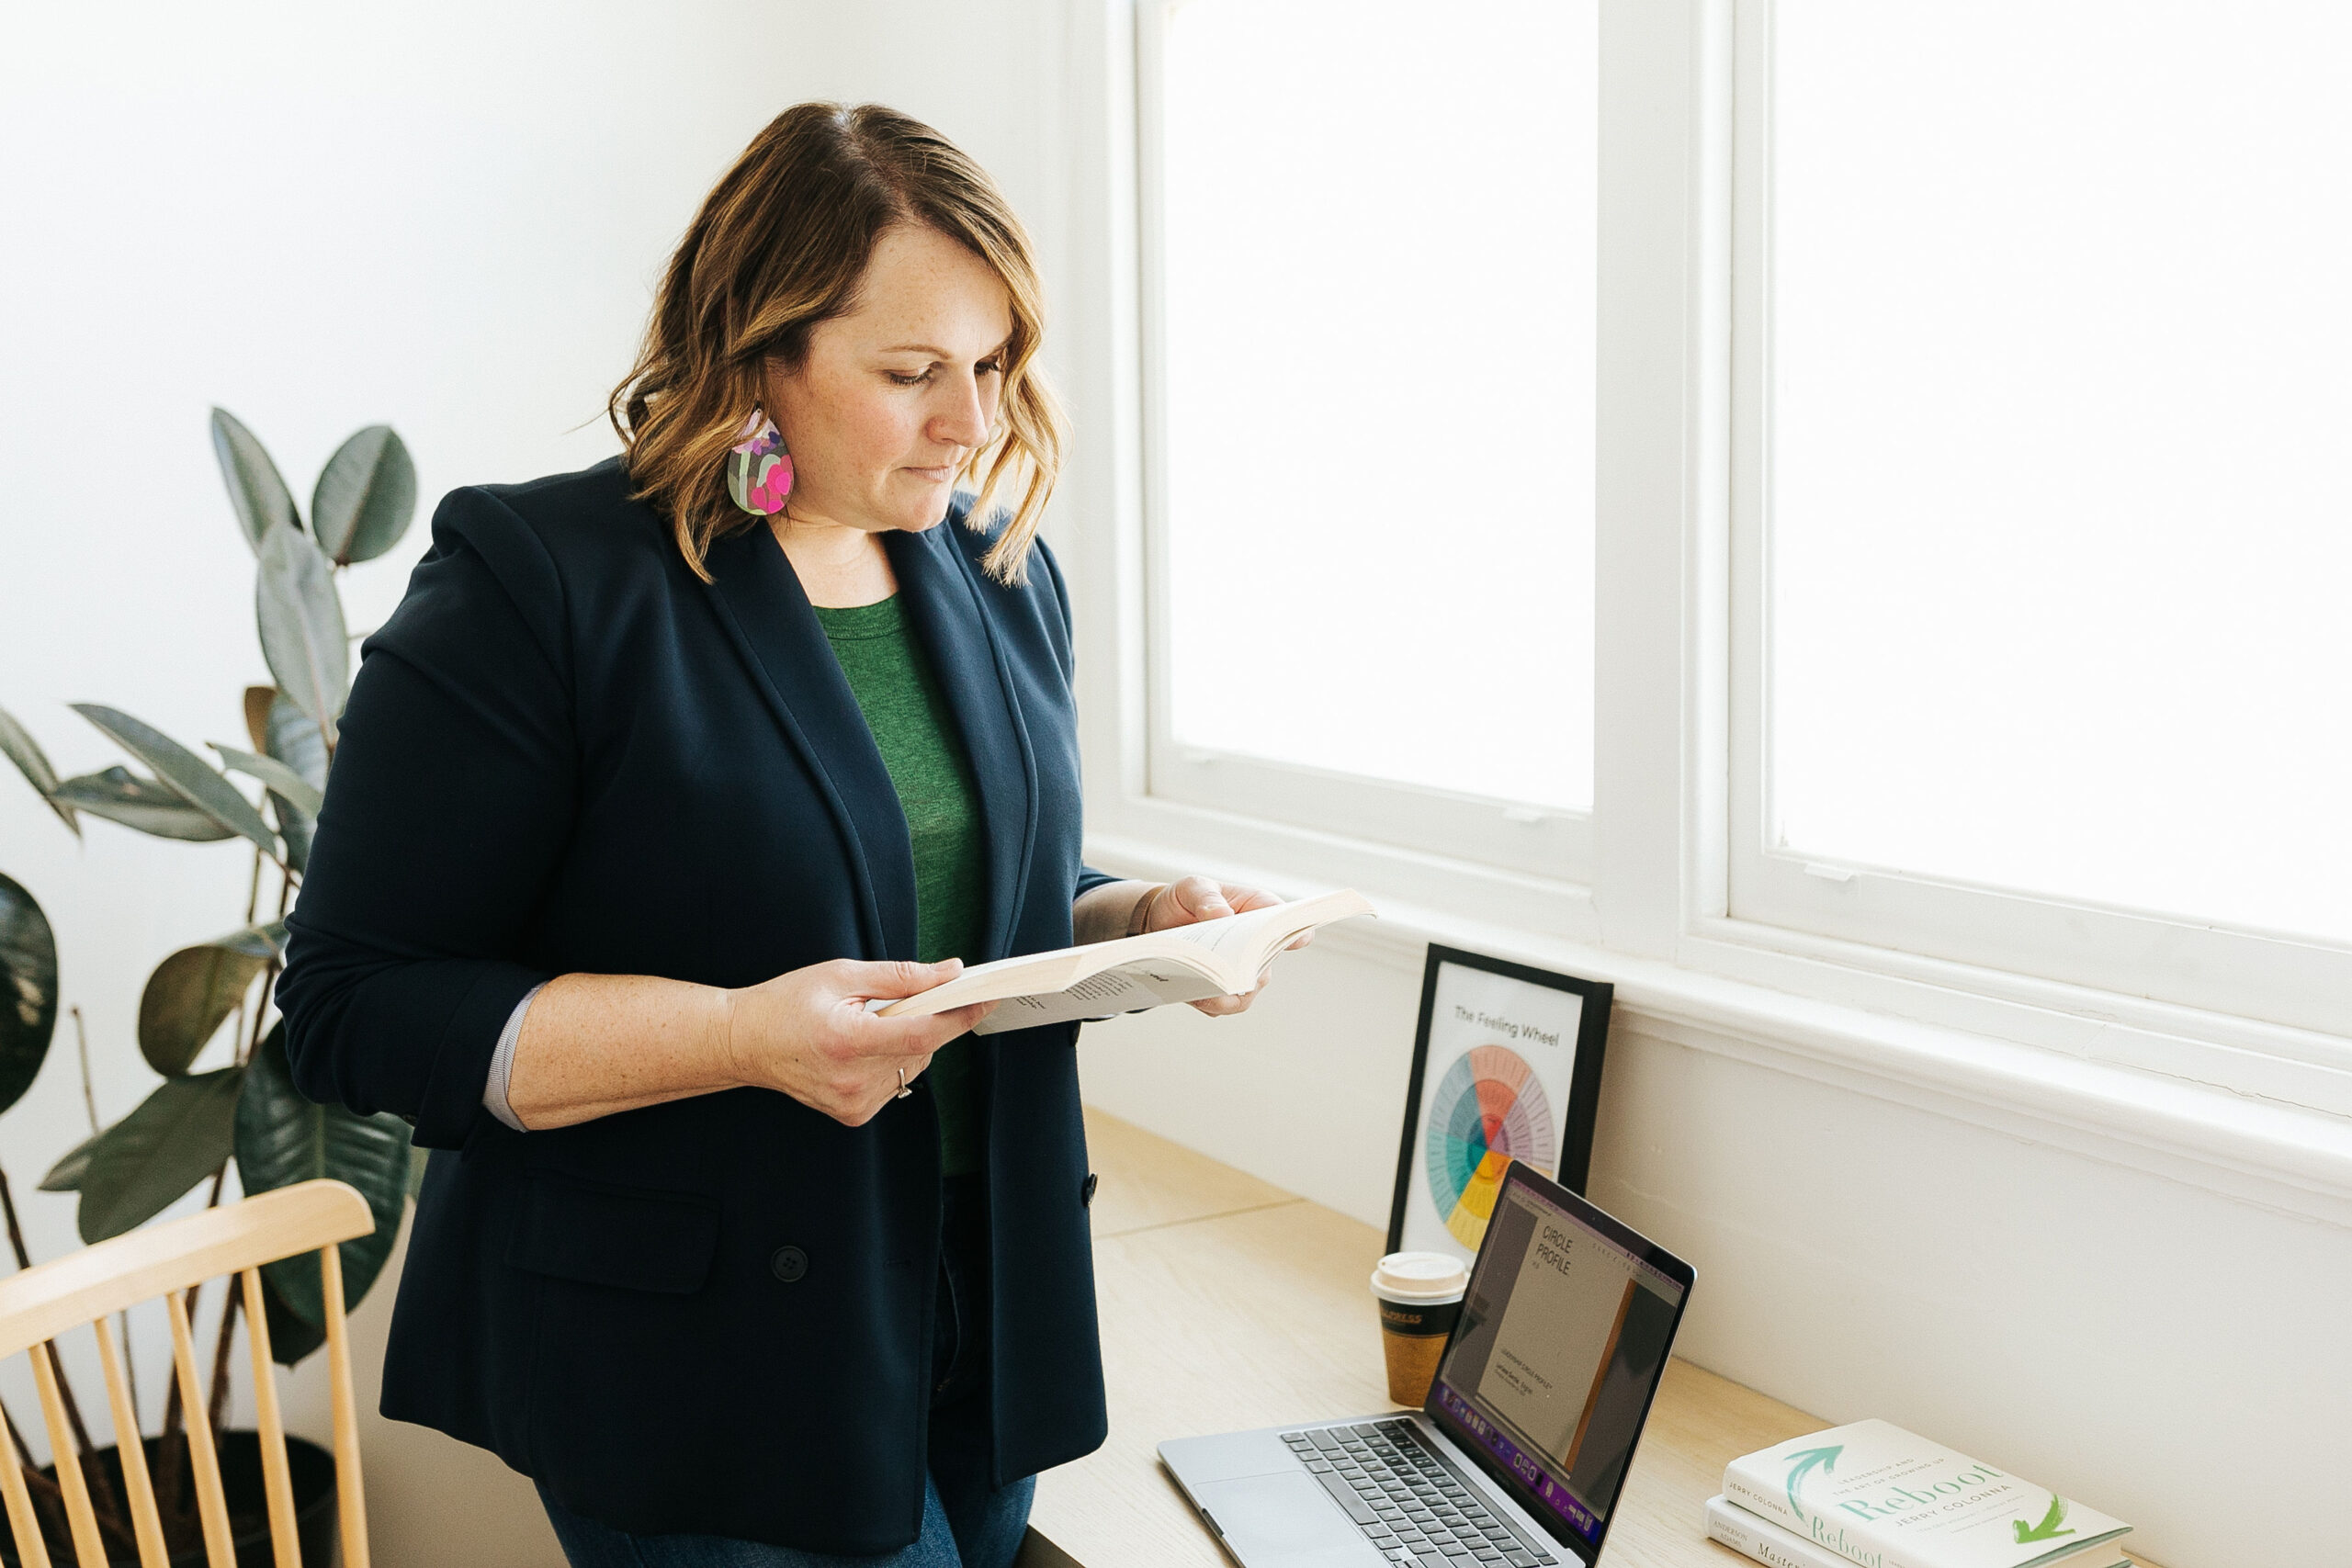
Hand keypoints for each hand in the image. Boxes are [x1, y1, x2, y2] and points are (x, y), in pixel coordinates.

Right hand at [719, 958, 994, 1126]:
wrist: (745, 1043)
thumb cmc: (786, 1004)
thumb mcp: (840, 975)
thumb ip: (899, 977)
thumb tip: (948, 973)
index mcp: (849, 1041)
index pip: (923, 1032)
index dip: (960, 1014)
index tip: (986, 998)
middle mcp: (854, 1079)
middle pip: (922, 1048)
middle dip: (926, 1020)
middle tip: (901, 1000)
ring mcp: (855, 1102)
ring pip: (913, 1067)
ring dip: (908, 1042)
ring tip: (868, 1026)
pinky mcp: (854, 1114)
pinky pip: (896, 1082)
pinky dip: (891, 1061)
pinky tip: (860, 1049)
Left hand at [1135, 875, 1313, 1016]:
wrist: (1159, 922)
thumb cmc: (1185, 900)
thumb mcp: (1192, 888)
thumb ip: (1206, 898)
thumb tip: (1222, 915)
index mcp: (1258, 909)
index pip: (1285, 921)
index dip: (1296, 931)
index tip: (1298, 939)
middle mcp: (1256, 944)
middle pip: (1265, 964)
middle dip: (1248, 969)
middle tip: (1228, 969)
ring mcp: (1242, 970)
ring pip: (1247, 992)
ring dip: (1227, 993)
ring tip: (1205, 987)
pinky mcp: (1221, 991)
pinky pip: (1222, 1005)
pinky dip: (1209, 1002)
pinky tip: (1192, 992)